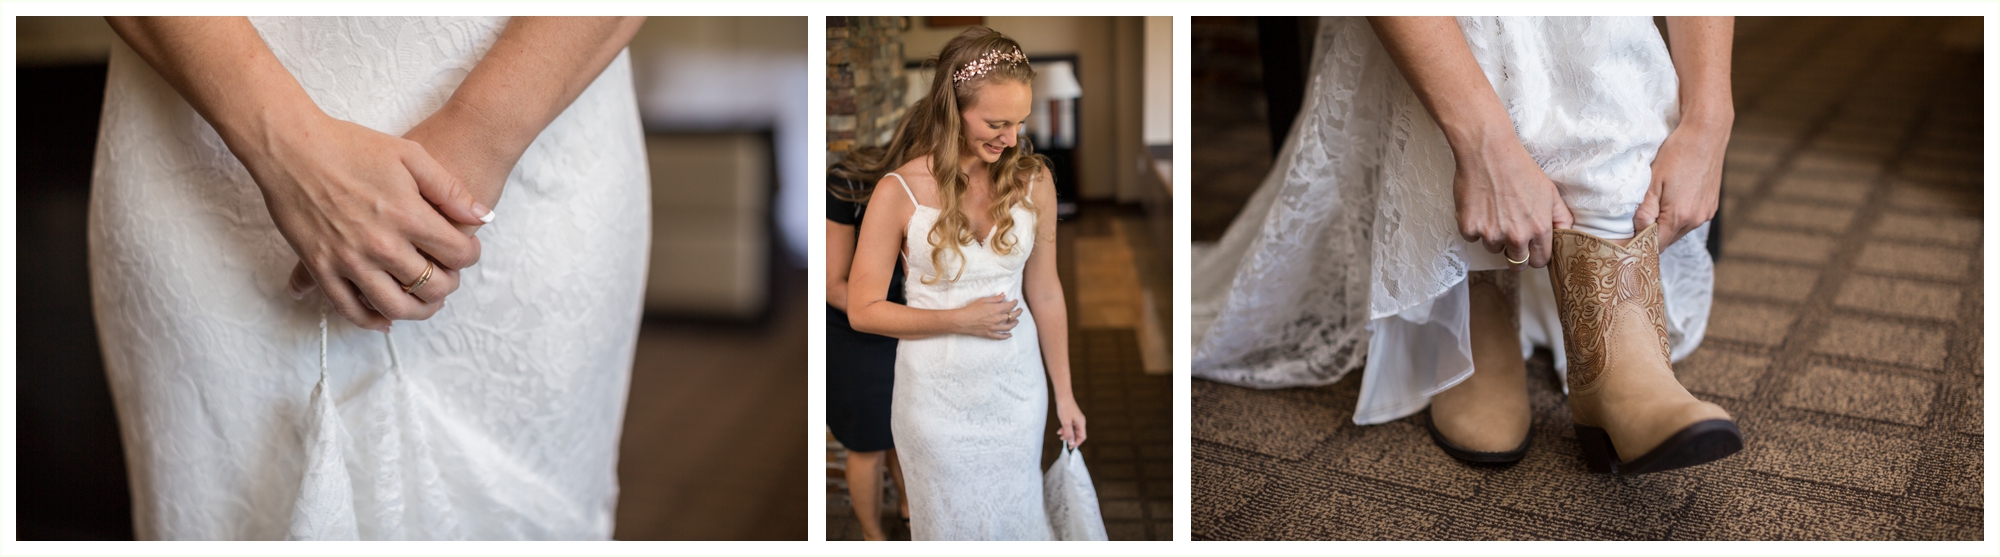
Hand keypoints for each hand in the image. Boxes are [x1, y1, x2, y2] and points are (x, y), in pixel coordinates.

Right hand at [287, 104, 514, 312]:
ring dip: (419, 310)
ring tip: (425, 301)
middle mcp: (381, 244)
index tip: (466, 251)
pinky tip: (386, 318)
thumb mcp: (410, 155)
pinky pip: (350, 308)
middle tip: (447, 275)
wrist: (291, 146)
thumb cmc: (351, 145)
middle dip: (449, 284)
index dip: (470, 255)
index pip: (457, 254)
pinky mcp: (320, 268)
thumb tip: (484, 217)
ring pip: (395, 307)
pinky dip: (372, 320)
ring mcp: (348, 260)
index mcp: (407, 215)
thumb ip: (450, 190)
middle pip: (432, 286)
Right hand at [951, 294, 1022, 339]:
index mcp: (996, 309)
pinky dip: (1007, 336)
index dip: (1015, 303)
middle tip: (1020, 310)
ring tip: (1017, 321)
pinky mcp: (990, 334)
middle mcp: (997, 319)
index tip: (1016, 301)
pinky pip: (1001, 336)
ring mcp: (994, 328)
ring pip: (1009, 327)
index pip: (1010, 306)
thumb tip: (1004, 295)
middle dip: (1018, 313)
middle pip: (1012, 316)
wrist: (962, 320)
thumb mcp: (983, 300)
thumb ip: (995, 299)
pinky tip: (1010, 335)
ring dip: (1015, 323)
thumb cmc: (971, 309)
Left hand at [1055, 395, 1086, 447]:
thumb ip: (1069, 434)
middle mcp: (1080, 421)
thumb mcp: (1066, 423)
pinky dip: (1065, 429)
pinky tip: (1059, 430)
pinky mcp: (1072, 416)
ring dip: (1067, 433)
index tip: (1069, 447)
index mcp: (1081, 423)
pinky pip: (1070, 426)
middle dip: (1070, 438)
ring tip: (1060, 435)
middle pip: (1077, 434)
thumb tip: (1072, 443)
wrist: (1063, 396)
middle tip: (1062, 440)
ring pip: (1073, 430)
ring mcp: (1076, 419)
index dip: (1076, 443)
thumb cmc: (1065, 408)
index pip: (1082, 437)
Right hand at [1452, 137, 1574, 269]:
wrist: (1488, 152)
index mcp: (1538, 229)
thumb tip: (1564, 234)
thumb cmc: (1520, 168)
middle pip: (1516, 263)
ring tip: (1494, 211)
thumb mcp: (1550, 191)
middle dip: (1515, 253)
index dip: (1535, 254)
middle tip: (1511, 234)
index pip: (1539, 261)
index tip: (1530, 247)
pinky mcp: (1469, 227)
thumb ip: (1561, 217)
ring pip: (1493, 248)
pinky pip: (1472, 237)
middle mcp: (1515, 236)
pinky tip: (1479, 206)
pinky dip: (1474, 225)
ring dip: (1494, 236)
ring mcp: (1490, 233)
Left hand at [1636, 119, 1728, 247]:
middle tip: (1634, 223)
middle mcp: (1696, 219)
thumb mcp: (1652, 181)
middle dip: (1651, 236)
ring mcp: (1706, 213)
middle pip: (1668, 240)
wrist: (1706, 133)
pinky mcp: (1711, 206)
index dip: (1640, 246)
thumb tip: (1636, 232)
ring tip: (1652, 208)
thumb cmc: (1677, 153)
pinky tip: (1670, 200)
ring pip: (1679, 231)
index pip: (1656, 246)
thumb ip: (1643, 211)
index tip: (1627, 241)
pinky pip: (1690, 220)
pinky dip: (1678, 217)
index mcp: (1679, 216)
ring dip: (1665, 226)